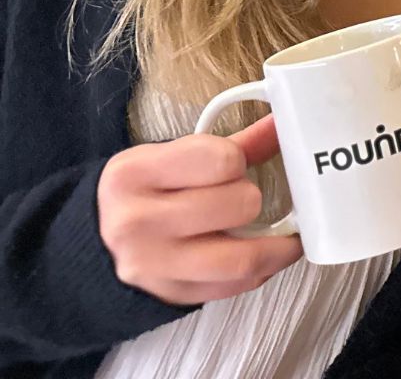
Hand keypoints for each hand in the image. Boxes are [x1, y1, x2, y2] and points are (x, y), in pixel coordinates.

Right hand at [97, 115, 303, 304]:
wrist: (94, 243)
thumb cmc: (144, 193)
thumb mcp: (171, 158)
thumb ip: (233, 144)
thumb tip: (284, 126)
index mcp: (135, 174)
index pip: (221, 159)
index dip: (238, 160)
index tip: (236, 165)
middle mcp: (137, 221)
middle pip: (238, 205)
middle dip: (250, 199)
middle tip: (246, 199)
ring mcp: (152, 265)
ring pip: (242, 257)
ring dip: (274, 245)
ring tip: (283, 234)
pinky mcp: (169, 296)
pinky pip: (235, 286)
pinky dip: (261, 270)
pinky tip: (263, 255)